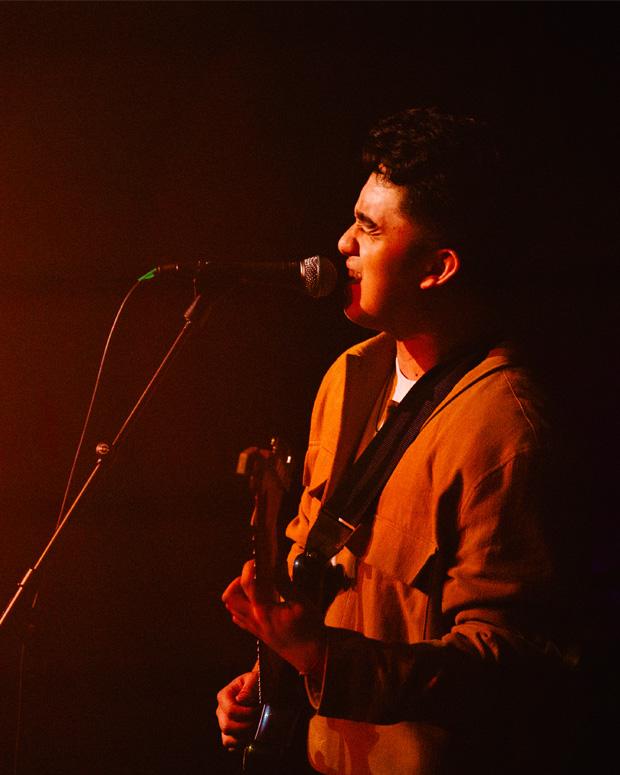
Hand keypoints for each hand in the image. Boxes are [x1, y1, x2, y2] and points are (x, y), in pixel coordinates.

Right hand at [216, 670, 259, 750]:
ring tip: (257, 729)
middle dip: (247, 726)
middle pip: (227, 726)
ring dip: (244, 737)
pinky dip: (241, 744)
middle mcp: (221, 711)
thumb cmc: (259, 683)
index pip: (230, 711)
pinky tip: (252, 736)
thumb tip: (240, 700)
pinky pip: (231, 745)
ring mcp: (224, 723)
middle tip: (260, 721)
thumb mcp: (257, 679)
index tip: (259, 710)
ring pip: (227, 739)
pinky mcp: (230, 734)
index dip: (246, 714)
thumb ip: (249, 687)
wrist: (264, 689)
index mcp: (224, 696)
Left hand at [222, 559, 326, 674]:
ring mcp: (254, 628)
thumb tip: (278, 564)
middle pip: (229, 598)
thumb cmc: (309, 631)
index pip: (246, 584)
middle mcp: (254, 620)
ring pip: (232, 608)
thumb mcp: (301, 603)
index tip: (257, 560)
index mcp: (263, 611)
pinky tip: (257, 600)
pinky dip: (242, 606)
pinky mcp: (258, 633)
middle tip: (253, 575)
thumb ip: (285, 583)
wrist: (312, 657)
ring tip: (255, 585)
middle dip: (237, 581)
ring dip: (238, 593)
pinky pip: (240, 618)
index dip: (249, 568)